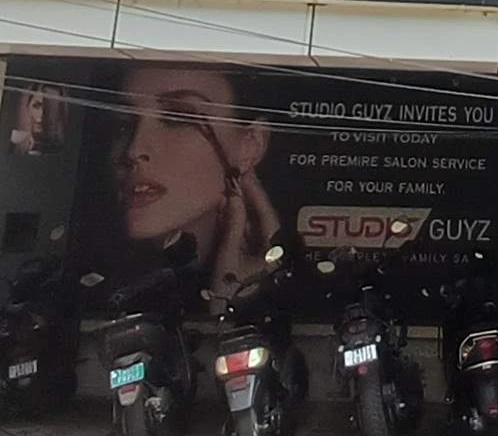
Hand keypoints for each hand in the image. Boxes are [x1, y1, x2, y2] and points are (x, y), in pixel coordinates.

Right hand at [212, 169, 282, 292]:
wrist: (231, 324)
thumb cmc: (231, 291)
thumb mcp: (228, 257)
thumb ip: (232, 225)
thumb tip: (233, 196)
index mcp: (273, 247)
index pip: (266, 213)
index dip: (255, 192)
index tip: (244, 173)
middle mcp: (271, 249)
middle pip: (260, 217)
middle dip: (247, 197)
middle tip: (234, 175)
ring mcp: (261, 255)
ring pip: (252, 226)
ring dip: (240, 208)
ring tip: (227, 187)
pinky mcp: (250, 262)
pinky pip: (245, 236)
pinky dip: (236, 223)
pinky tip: (225, 210)